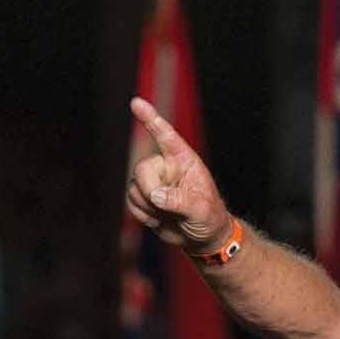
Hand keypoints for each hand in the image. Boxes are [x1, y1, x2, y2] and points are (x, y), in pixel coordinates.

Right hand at [125, 97, 232, 253]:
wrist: (201, 236)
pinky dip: (142, 214)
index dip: (151, 118)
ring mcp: (153, 181)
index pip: (166, 136)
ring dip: (149, 207)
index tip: (136, 103)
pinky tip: (159, 219)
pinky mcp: (143, 195)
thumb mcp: (202, 210)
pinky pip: (131, 201)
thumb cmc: (209, 217)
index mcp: (184, 160)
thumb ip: (182, 201)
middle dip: (150, 190)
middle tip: (165, 206)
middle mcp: (166, 166)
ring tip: (170, 214)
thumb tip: (157, 195)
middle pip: (142, 169)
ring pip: (134, 188)